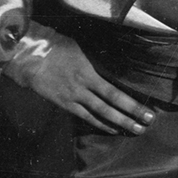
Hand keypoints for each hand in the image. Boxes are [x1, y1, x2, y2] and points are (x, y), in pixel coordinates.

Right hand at [16, 33, 151, 135]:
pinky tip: (110, 128)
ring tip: (133, 130)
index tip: (147, 112)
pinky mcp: (63, 103)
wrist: (29, 56)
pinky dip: (98, 123)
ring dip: (117, 123)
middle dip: (129, 117)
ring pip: (98, 114)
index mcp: (89, 73)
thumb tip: (110, 65)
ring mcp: (72, 98)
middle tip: (146, 125)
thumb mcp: (81, 49)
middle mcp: (82, 88)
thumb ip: (95, 62)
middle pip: (110, 106)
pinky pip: (84, 116)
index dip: (131, 105)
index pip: (115, 93)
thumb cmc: (56, 47)